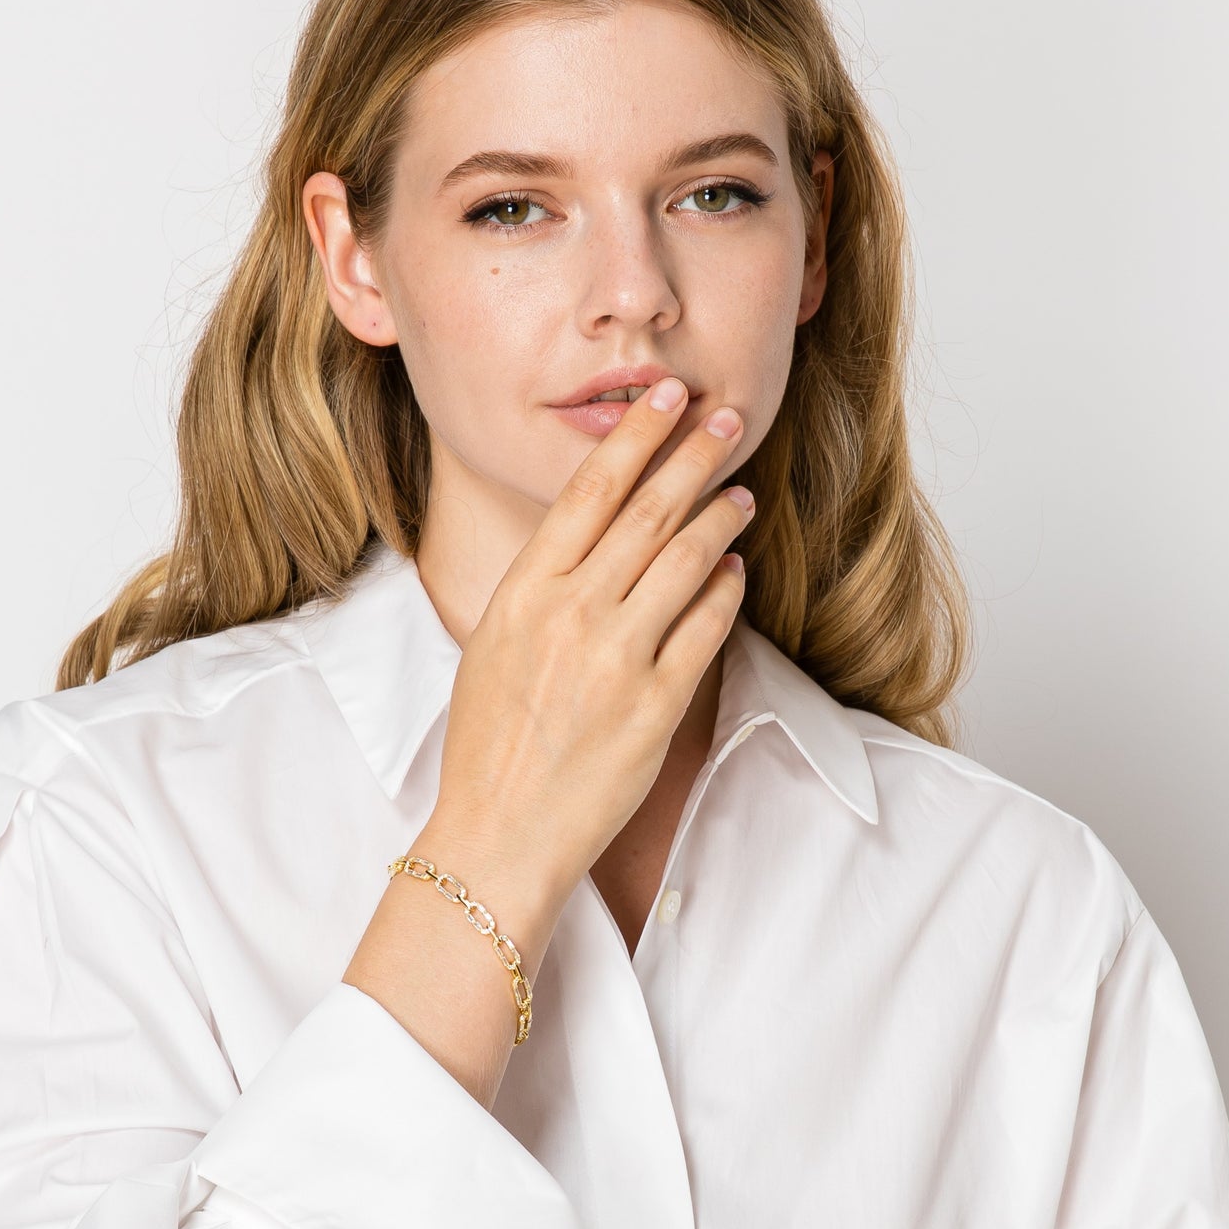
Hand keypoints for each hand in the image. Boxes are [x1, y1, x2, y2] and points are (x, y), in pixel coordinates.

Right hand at [430, 378, 754, 893]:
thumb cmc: (489, 738)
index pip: (590, 491)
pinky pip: (706, 628)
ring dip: (718, 516)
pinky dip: (725, 588)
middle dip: (693, 454)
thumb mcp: (495, 641)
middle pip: (647, 512)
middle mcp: (571, 614)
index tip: (666, 397)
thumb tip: (600, 533)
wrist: (499, 831)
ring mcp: (618, 659)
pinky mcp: (657, 705)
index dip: (637, 437)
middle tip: (725, 417)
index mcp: (524, 591)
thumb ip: (544, 584)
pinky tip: (734, 566)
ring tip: (738, 491)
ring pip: (685, 560)